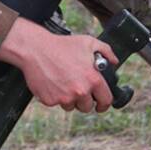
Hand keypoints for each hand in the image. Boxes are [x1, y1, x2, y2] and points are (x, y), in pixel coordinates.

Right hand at [0, 17, 116, 112]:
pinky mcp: (50, 101)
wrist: (35, 49)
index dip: (104, 104)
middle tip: (78, 89)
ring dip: (69, 99)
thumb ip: (106, 51)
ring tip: (63, 82)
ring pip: (71, 106)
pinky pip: (56, 103)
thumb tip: (115, 61)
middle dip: (84, 100)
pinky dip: (55, 96)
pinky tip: (53, 82)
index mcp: (92, 80)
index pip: (105, 101)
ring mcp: (64, 98)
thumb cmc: (62, 45)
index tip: (101, 104)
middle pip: (87, 107)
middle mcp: (80, 91)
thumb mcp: (88, 42)